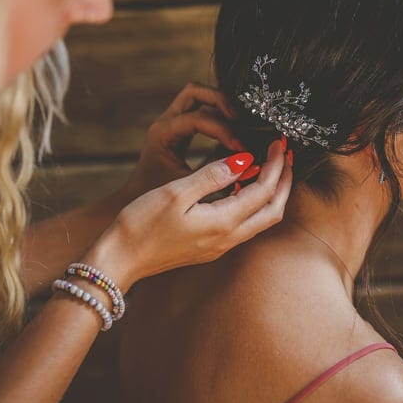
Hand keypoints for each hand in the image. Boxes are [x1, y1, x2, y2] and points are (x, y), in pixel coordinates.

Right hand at [88, 139, 292, 289]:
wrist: (119, 259)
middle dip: (283, 181)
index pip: (263, 191)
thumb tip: (244, 160)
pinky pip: (243, 224)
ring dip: (270, 192)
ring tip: (268, 165)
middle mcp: (227, 239)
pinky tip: (241, 185)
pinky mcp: (209, 247)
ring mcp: (219, 246)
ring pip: (260, 219)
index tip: (278, 142)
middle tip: (284, 154)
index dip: (275, 165)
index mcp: (222, 223)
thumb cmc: (141, 224)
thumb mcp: (176, 192)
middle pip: (272, 210)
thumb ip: (213, 175)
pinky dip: (251, 202)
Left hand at [116, 83, 245, 205]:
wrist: (136, 203)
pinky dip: (216, 116)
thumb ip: (214, 176)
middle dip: (221, 101)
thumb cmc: (156, 197)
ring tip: (238, 123)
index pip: (198, 118)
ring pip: (198, 96)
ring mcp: (172, 124)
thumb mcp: (187, 187)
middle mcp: (166, 123)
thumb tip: (246, 166)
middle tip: (240, 120)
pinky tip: (231, 133)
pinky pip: (200, 111)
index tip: (240, 148)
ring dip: (219, 104)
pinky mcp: (179, 131)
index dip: (223, 130)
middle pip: (195, 92)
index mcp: (163, 133)